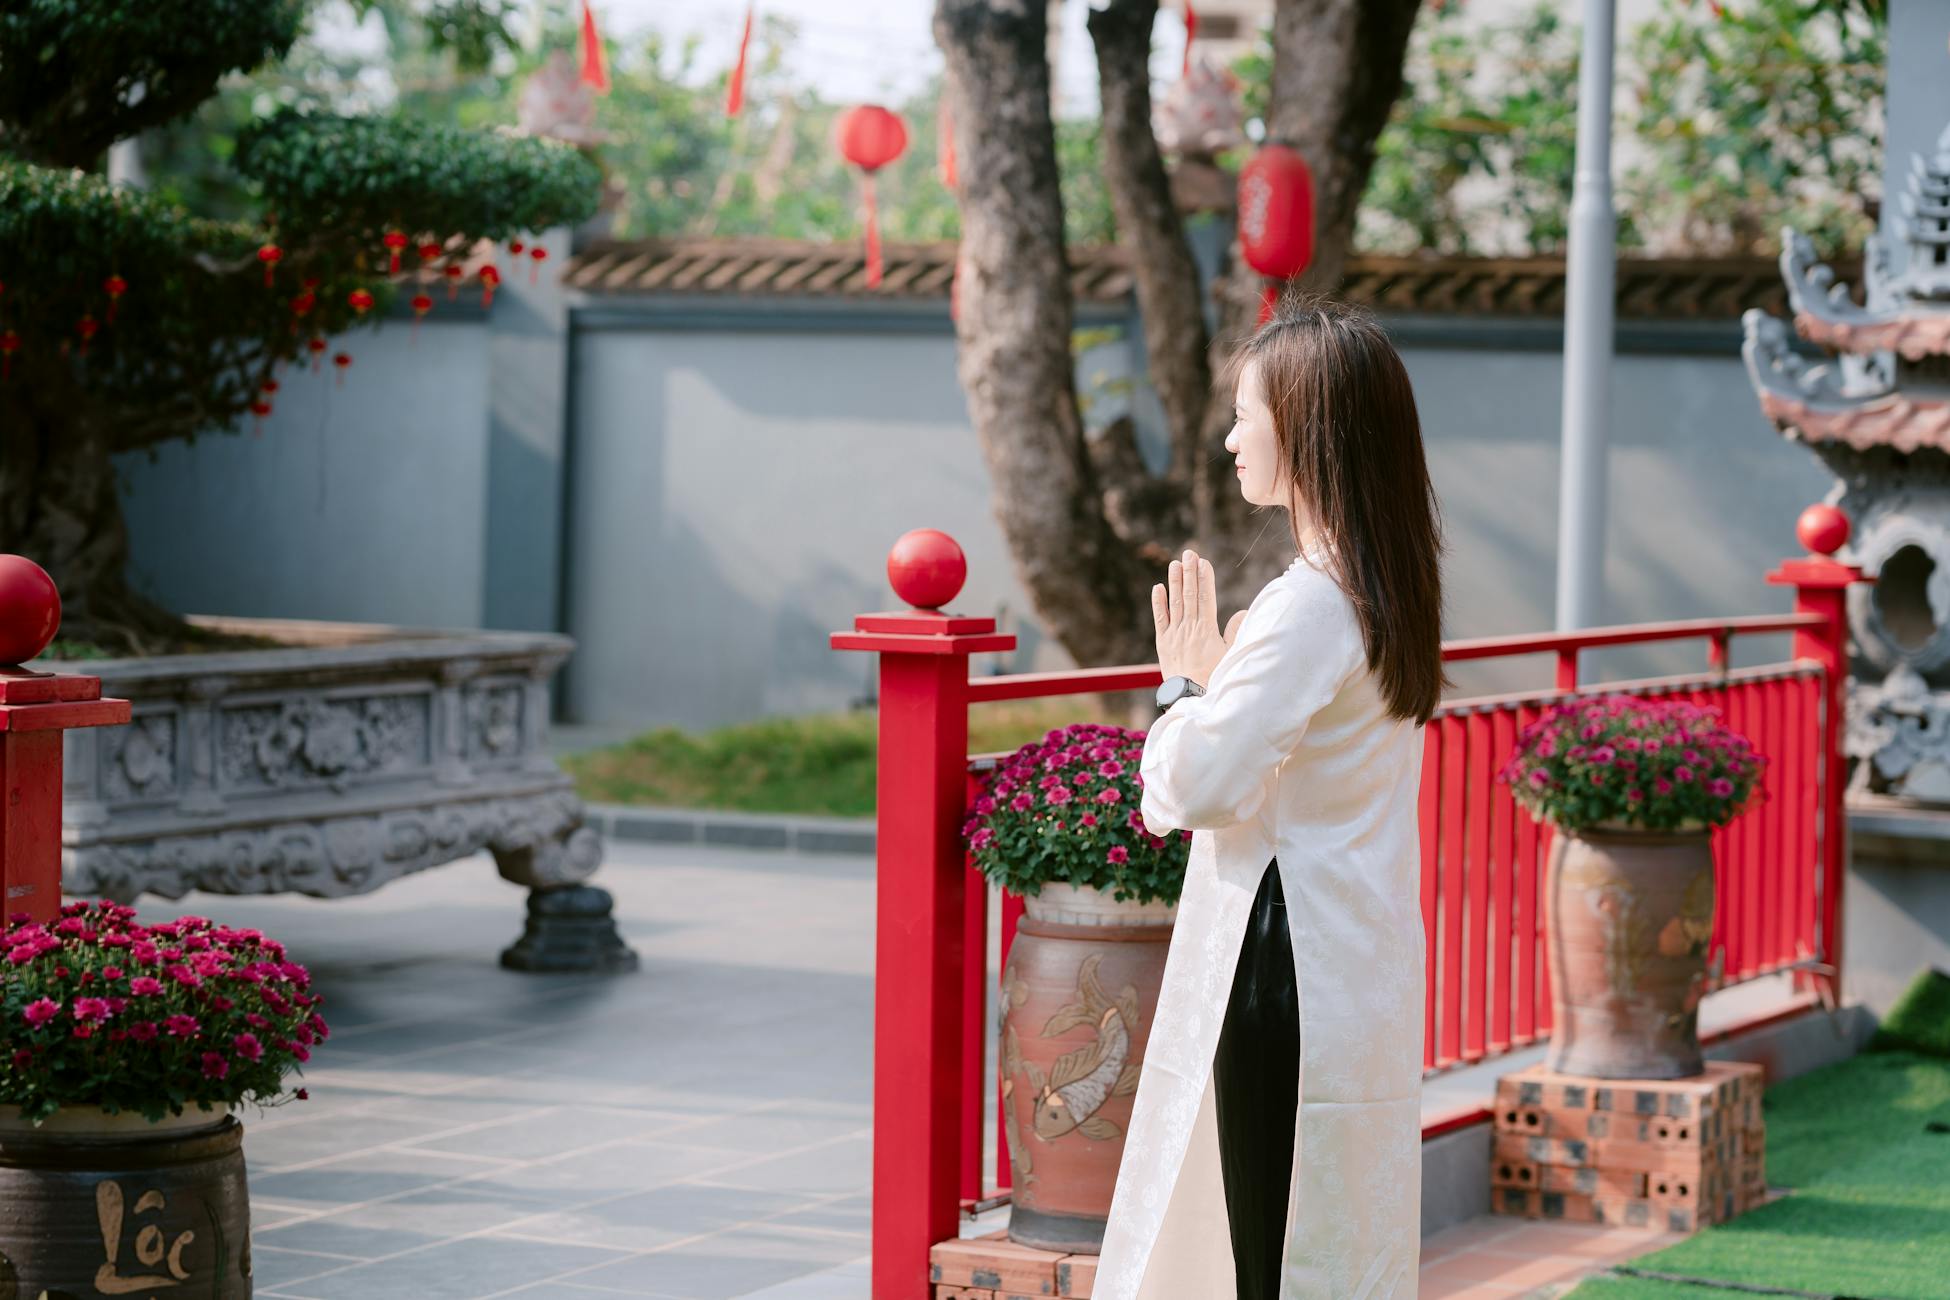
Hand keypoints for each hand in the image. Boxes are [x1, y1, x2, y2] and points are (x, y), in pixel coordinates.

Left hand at [1152, 549, 1247, 686]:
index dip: (1205, 579)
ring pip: (1175, 603)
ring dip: (1175, 582)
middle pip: (1190, 595)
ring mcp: (1174, 634)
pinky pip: (1160, 619)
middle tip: (1189, 553)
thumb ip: (1235, 632)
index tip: (1204, 562)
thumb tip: (1241, 612)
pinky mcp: (1163, 642)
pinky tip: (1158, 588)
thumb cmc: (1214, 676)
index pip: (1206, 598)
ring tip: (1175, 563)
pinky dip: (1159, 603)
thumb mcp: (1230, 655)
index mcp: (1206, 630)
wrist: (1190, 695)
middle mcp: (1189, 628)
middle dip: (1190, 572)